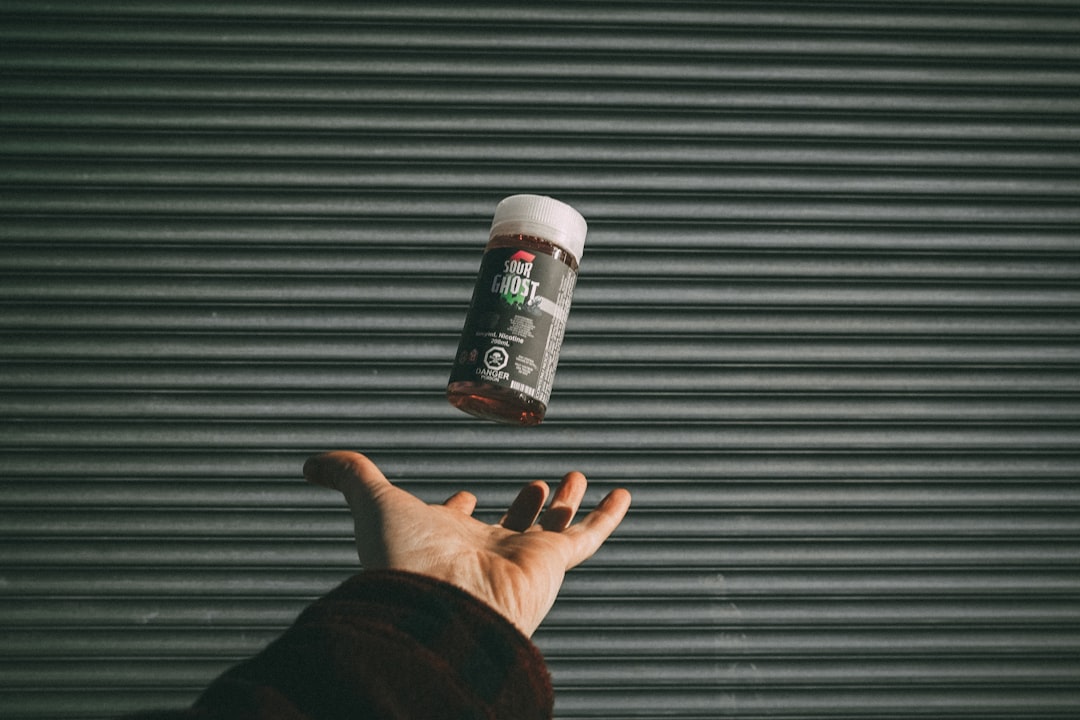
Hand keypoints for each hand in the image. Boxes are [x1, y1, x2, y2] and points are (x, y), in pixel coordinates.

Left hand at [303, 451, 630, 636]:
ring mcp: (522, 558)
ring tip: (574, 478)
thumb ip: (348, 474)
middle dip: (521, 506)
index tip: (462, 495)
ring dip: (564, 505)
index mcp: (444, 541)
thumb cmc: (403, 559)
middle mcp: (484, 552)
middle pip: (509, 526)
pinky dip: (607, 516)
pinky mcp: (554, 563)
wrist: (439, 604)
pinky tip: (622, 494)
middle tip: (534, 486)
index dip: (457, 507)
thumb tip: (309, 461)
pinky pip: (590, 537)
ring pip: (551, 530)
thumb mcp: (373, 501)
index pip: (456, 523)